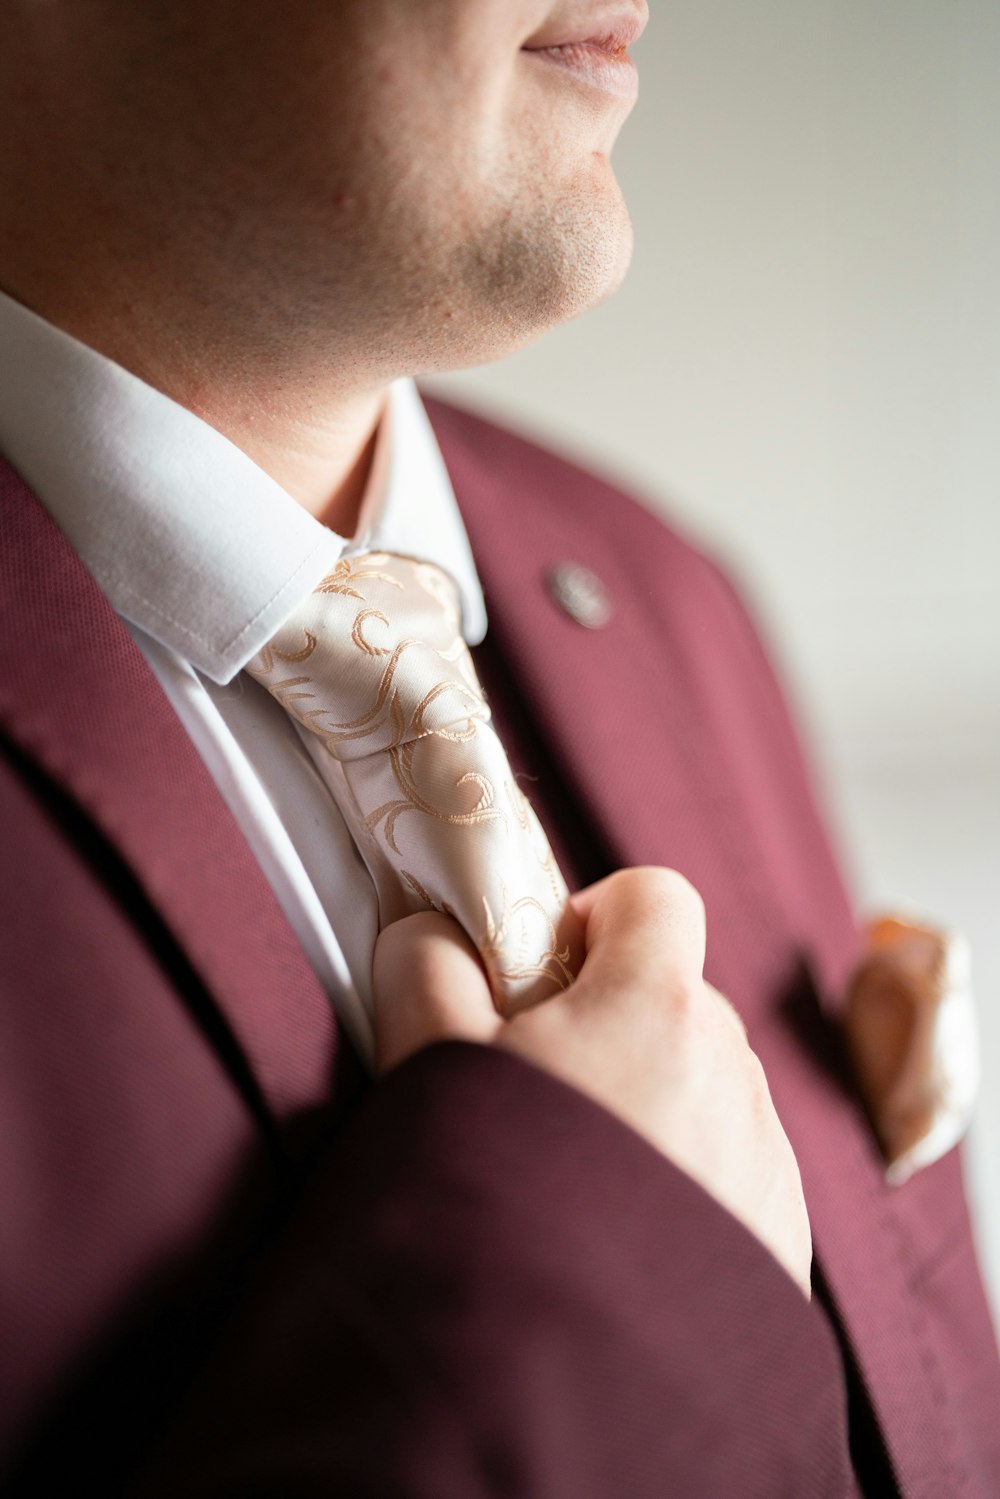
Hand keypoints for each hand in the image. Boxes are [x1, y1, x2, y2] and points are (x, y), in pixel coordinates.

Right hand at [373, 867, 812, 1299]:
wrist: (565, 1369)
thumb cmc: (497, 1198)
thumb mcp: (435, 1067)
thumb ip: (428, 971)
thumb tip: (425, 930)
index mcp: (656, 1004)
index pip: (657, 894)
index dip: (598, 916)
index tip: (549, 971)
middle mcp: (730, 1065)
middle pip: (678, 993)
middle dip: (616, 1016)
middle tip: (547, 1087)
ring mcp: (764, 1149)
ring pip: (705, 1079)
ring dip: (652, 1097)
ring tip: (581, 1178)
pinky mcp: (782, 1226)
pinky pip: (733, 1159)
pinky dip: (686, 1171)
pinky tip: (624, 1234)